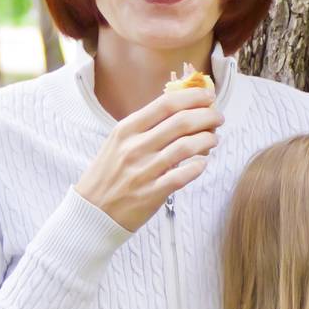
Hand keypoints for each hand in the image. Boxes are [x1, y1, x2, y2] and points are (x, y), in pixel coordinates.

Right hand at [75, 87, 222, 230]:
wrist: (91, 212)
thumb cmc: (108, 173)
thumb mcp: (118, 142)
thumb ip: (146, 126)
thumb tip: (182, 108)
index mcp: (126, 129)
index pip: (166, 104)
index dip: (193, 97)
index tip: (208, 96)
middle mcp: (135, 147)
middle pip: (181, 122)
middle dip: (207, 116)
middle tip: (218, 118)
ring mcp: (143, 171)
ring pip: (187, 146)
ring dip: (208, 139)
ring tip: (214, 139)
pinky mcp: (152, 193)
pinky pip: (184, 175)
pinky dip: (199, 166)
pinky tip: (203, 163)